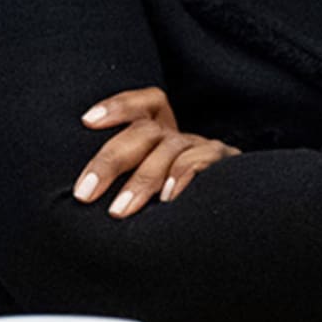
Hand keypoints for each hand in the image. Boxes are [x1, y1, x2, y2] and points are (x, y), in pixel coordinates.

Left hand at [72, 86, 239, 218]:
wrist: (239, 217)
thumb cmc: (172, 204)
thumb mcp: (147, 186)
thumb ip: (121, 179)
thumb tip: (82, 193)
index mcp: (161, 132)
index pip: (144, 103)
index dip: (117, 106)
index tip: (87, 121)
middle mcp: (180, 136)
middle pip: (144, 131)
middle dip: (110, 161)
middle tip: (84, 194)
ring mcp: (204, 149)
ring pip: (169, 150)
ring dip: (142, 181)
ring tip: (118, 210)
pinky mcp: (227, 166)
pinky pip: (204, 161)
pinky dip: (183, 176)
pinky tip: (167, 199)